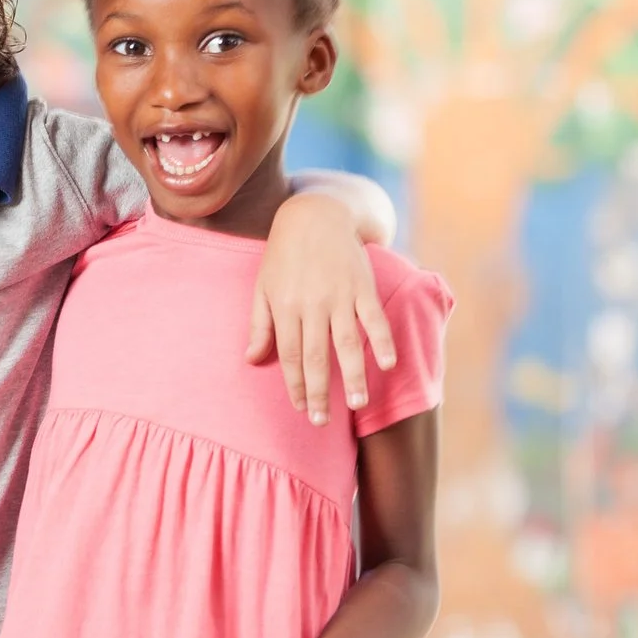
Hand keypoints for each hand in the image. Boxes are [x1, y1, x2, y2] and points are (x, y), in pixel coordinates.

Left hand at [249, 194, 395, 423]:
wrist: (314, 216)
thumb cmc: (283, 256)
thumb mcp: (262, 287)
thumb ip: (259, 325)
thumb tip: (251, 360)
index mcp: (284, 306)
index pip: (289, 355)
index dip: (294, 384)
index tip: (301, 408)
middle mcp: (311, 304)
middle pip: (315, 356)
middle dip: (318, 391)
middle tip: (322, 421)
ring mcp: (339, 295)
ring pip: (346, 342)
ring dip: (352, 375)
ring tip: (356, 403)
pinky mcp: (362, 286)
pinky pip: (373, 317)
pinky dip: (381, 339)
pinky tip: (386, 363)